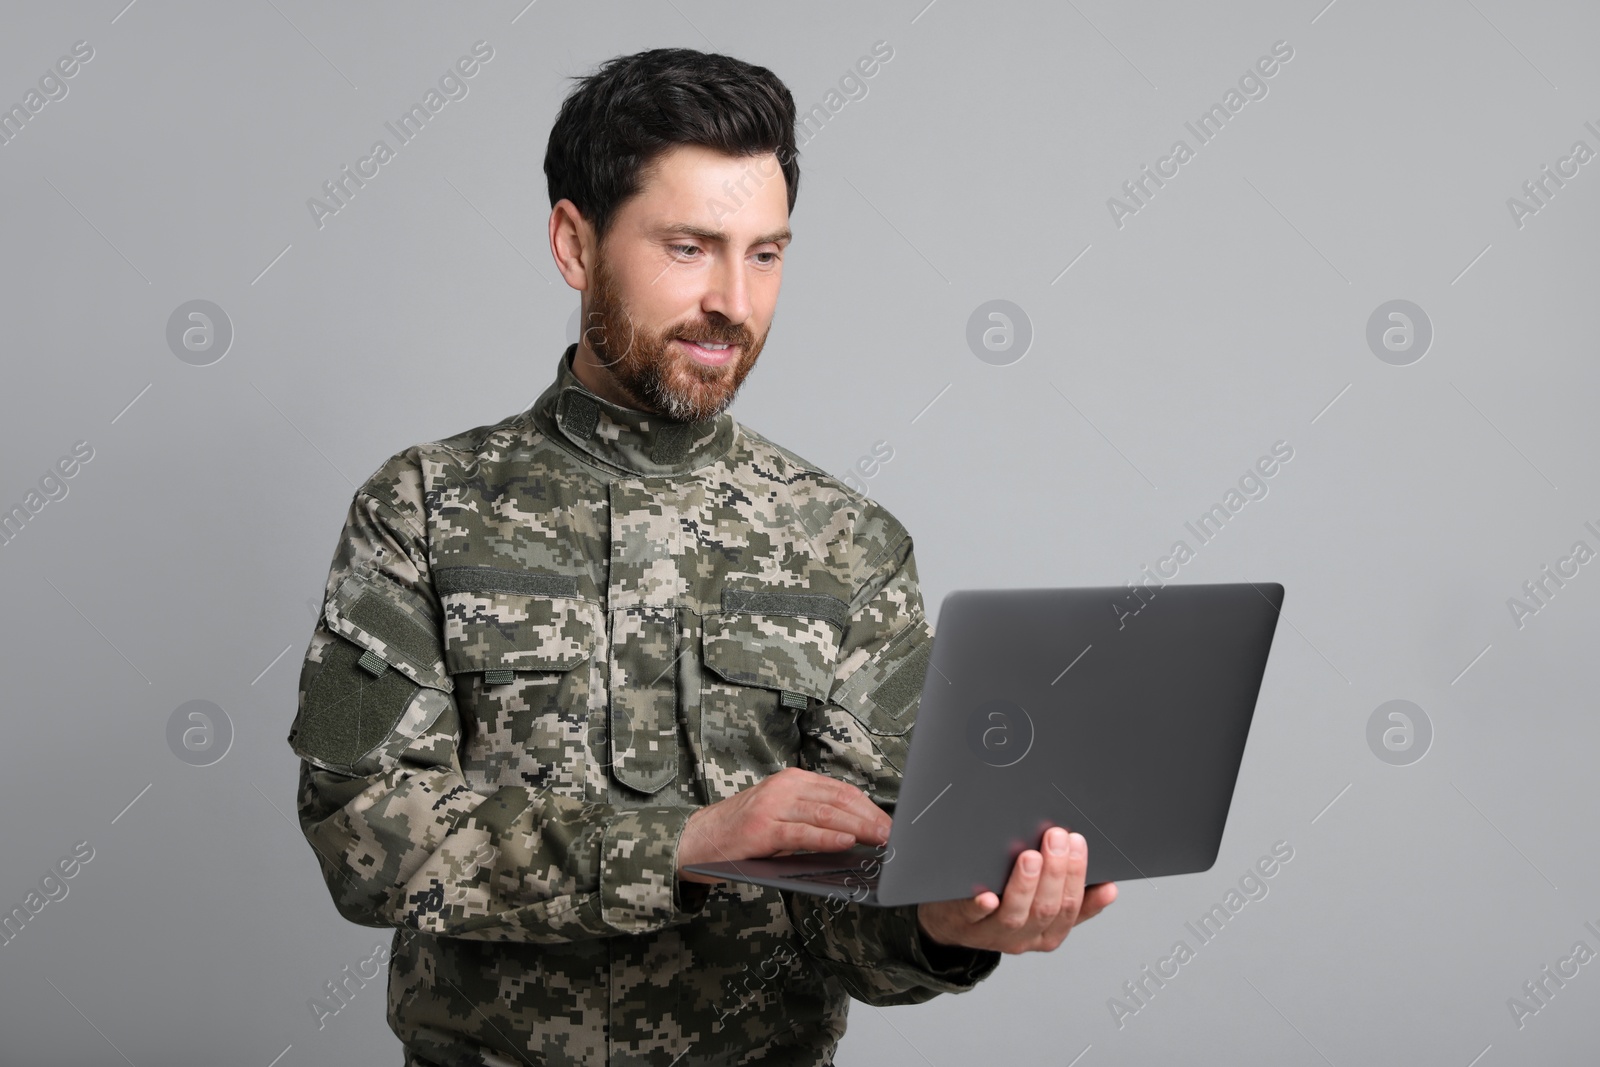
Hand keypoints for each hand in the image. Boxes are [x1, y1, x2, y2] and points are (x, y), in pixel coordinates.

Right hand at [677, 767, 891, 883]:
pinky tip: (846, 842)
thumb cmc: (743, 831)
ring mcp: (772, 806)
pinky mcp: (762, 829)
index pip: (841, 791)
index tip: (889, 823)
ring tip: (879, 838)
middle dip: (870, 817)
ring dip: (857, 827)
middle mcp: (784, 787)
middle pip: (838, 799)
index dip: (869, 807)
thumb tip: (855, 832)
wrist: (698, 839)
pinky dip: (826, 837)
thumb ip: (811, 817)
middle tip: (892, 834)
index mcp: (792, 781)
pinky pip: (801, 833)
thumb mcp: (780, 815)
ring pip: (825, 814)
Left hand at [915, 827, 1117, 953]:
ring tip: (1031, 856)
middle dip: (1056, 871)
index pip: (1071, 908)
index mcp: (1048, 933)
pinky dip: (981, 907)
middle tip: (1058, 837)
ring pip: (1015, 915)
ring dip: (1026, 885)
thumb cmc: (1001, 904)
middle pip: (1047, 909)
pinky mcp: (963, 924)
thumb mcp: (1040, 905)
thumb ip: (1069, 896)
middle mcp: (1023, 937)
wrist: (950, 924)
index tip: (1080, 846)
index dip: (1077, 877)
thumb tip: (1108, 887)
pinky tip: (987, 897)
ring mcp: (992, 933)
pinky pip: (972, 917)